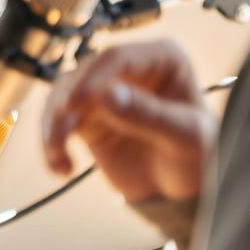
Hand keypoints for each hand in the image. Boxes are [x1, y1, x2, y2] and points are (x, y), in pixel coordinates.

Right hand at [40, 40, 216, 203]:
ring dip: (53, 126)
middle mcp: (130, 69)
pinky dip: (52, 143)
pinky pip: (58, 121)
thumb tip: (106, 94)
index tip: (75, 105)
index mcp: (163, 59)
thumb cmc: (197, 157)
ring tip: (58, 157)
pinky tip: (61, 167)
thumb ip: (149, 115)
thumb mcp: (185, 137)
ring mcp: (105, 92)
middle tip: (59, 136)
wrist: (184, 191)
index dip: (92, 79)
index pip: (118, 58)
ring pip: (63, 96)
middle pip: (83, 74)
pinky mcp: (88, 117)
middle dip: (67, 106)